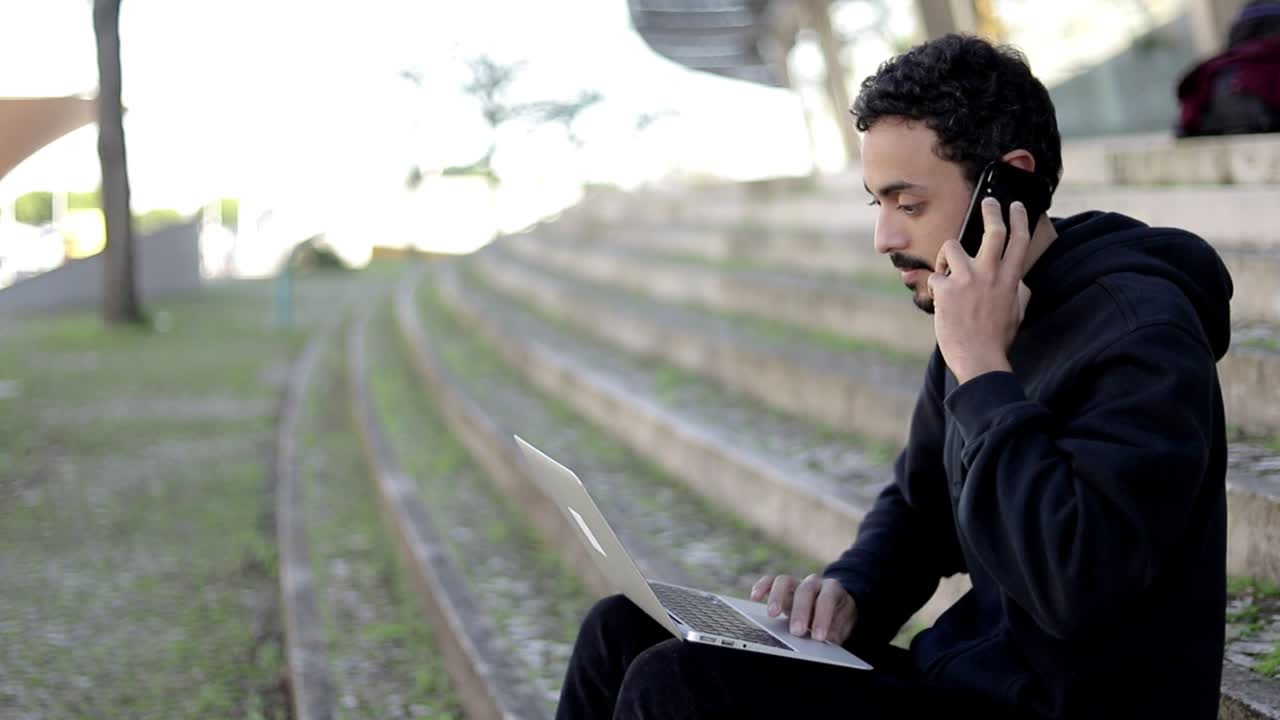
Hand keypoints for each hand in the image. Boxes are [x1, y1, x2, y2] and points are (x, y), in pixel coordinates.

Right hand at [750, 573, 856, 643]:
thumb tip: (827, 640)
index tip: (819, 637)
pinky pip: (770, 581)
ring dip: (777, 597)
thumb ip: (836, 630)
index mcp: (832, 589)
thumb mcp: (843, 625)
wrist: (836, 605)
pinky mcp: (782, 587)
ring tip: (772, 614)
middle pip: (805, 590)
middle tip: (797, 631)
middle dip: (800, 611)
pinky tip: (755, 597)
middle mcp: (813, 582)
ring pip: (784, 581)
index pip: (826, 599)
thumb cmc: (837, 617)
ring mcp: (796, 582)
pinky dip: (762, 587)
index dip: (822, 617)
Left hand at [927, 198, 1032, 383]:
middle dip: (991, 211)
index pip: (1019, 240)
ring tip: (946, 271)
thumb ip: (1018, 292)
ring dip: (946, 256)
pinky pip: (935, 276)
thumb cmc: (997, 338)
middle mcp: (991, 274)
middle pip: (993, 230)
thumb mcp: (1016, 311)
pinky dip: (935, 287)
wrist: (979, 358)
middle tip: (987, 202)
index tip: (1016, 206)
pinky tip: (940, 302)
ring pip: (952, 246)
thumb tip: (1022, 281)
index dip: (1019, 219)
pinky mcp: (946, 289)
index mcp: (1010, 279)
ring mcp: (968, 280)